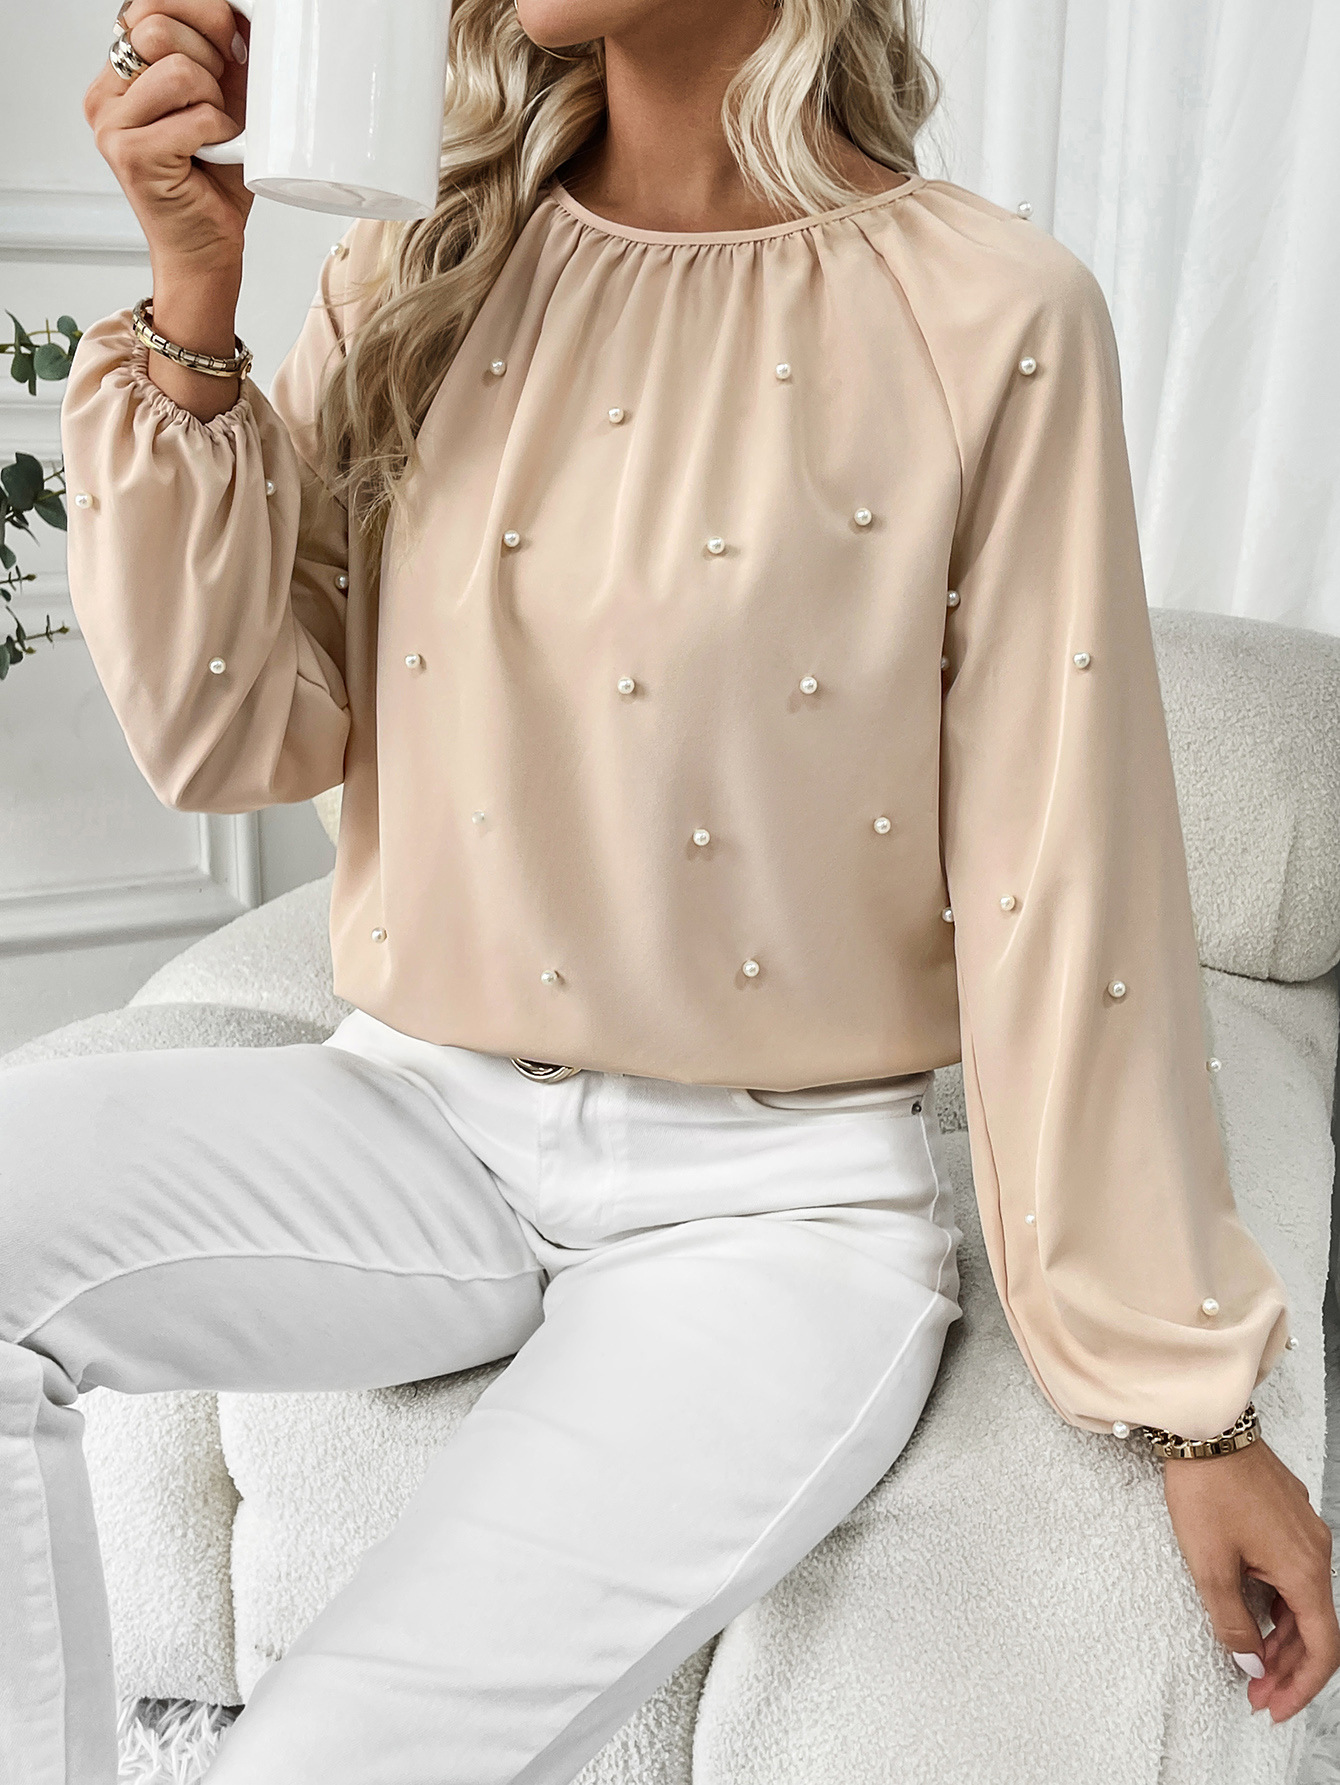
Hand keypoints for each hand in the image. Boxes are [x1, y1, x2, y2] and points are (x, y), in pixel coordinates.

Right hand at [83, 3, 252, 417]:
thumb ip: (218, 57)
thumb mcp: (220, 103)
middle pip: (156, 28)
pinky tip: (219, 152)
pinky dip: (222, 132)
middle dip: (208, 56)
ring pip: (176, 69)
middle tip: (222, 98)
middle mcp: (105, 97)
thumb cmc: (213, 183)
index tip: (228, 44)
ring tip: (217, 131)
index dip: (197, 14)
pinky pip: (195, 115)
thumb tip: (241, 12)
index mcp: (119, 76)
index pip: (145, 5)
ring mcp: (112, 127)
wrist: (207, 251)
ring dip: (215, 99)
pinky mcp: (132, 156)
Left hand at [1163, 1436, 1339, 1720]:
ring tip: (1251, 1662)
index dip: (1300, 1687)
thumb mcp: (1209, 1565)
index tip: (1273, 1708)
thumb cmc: (1206, 1489)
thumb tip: (1250, 1660)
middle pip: (1315, 1627)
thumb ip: (1231, 1621)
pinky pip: (1294, 1573)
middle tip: (1256, 1694)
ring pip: (1303, 1600)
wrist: (1205, 1427)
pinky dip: (1278, 1603)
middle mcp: (1316, 1552)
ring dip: (1281, 1636)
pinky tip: (1253, 1614)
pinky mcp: (1290, 1517)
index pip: (1322, 1648)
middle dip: (1287, 1668)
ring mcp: (1305, 1532)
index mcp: (1304, 1569)